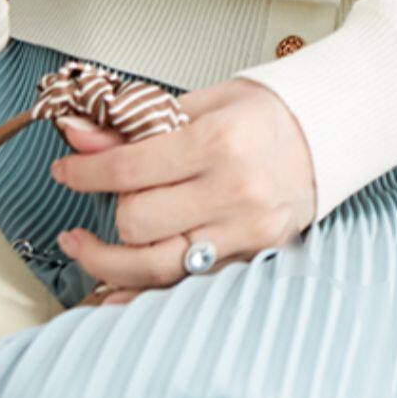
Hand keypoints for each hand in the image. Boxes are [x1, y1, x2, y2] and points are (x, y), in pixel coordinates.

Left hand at [49, 78, 314, 302]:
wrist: (329, 134)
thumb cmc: (269, 116)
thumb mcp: (203, 104)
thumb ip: (137, 126)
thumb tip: (79, 136)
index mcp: (220, 143)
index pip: (128, 169)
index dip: (84, 172)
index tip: (66, 170)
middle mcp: (234, 192)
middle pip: (137, 219)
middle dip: (109, 207)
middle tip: (105, 192)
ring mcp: (245, 231)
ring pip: (154, 264)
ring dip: (107, 259)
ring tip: (83, 246)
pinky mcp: (252, 256)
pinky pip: (184, 285)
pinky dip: (144, 291)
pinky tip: (113, 293)